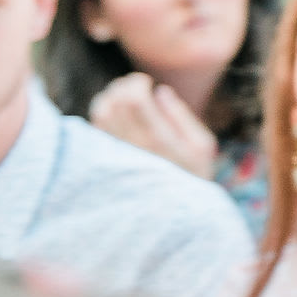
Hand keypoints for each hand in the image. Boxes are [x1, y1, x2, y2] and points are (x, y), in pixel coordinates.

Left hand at [91, 73, 220, 178]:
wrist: (175, 214)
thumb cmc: (193, 174)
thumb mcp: (201, 145)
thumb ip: (180, 116)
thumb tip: (160, 91)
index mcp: (159, 140)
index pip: (133, 99)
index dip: (137, 83)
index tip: (147, 82)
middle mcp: (133, 147)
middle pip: (114, 102)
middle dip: (123, 86)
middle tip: (135, 86)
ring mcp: (118, 155)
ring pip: (100, 113)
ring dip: (109, 97)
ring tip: (124, 97)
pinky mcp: (108, 162)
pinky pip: (95, 128)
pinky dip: (101, 113)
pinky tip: (116, 114)